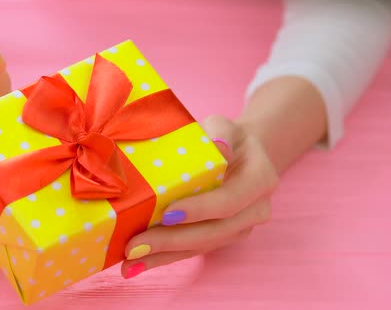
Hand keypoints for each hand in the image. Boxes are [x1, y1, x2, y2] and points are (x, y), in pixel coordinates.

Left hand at [121, 115, 278, 277]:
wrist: (239, 154)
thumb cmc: (225, 137)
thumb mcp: (224, 125)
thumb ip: (221, 134)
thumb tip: (218, 148)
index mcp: (260, 180)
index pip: (230, 201)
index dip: (200, 210)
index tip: (168, 214)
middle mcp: (255, 210)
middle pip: (213, 231)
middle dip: (172, 241)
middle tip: (136, 246)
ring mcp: (239, 228)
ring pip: (200, 246)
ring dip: (163, 256)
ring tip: (130, 263)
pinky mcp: (220, 238)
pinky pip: (192, 250)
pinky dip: (164, 258)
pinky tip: (138, 265)